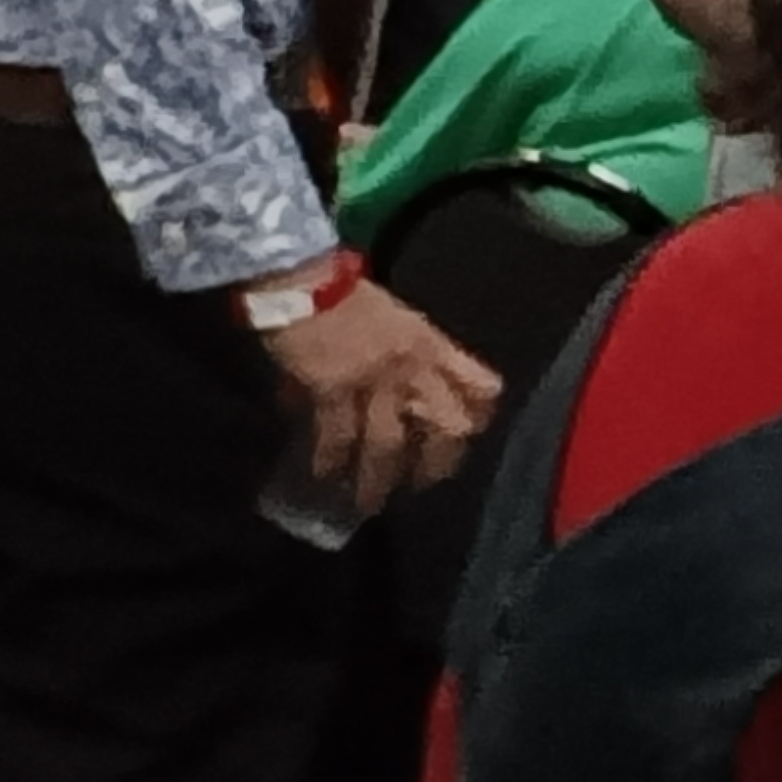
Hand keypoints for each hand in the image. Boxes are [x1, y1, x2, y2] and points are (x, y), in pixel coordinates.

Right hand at [261, 279, 503, 515]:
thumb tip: (398, 398)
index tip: (464, 437)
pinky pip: (337, 434)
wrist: (301, 280)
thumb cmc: (345, 295)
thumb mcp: (397, 319)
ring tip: (367, 501)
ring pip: (388, 443)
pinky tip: (324, 473)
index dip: (479, 417)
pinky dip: (330, 457)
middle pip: (445, 428)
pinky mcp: (332, 388)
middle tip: (419, 485)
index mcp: (432, 345)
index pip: (480, 387)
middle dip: (436, 463)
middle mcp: (413, 367)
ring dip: (377, 477)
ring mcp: (374, 380)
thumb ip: (410, 355)